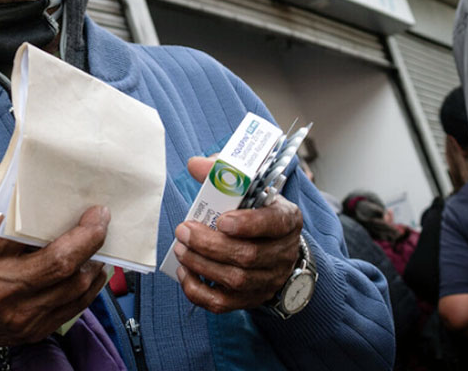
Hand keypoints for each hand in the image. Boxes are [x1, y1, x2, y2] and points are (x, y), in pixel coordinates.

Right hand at [0, 166, 110, 366]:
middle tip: (101, 217)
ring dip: (94, 260)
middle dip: (89, 236)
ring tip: (99, 240)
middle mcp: (1, 287)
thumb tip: (11, 167)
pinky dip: (91, 285)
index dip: (54, 214)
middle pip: (59, 262)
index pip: (21, 231)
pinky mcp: (33, 329)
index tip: (75, 200)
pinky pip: (75, 306)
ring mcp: (20, 313)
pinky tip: (94, 267)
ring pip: (74, 285)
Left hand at [172, 156, 301, 313]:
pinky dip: (198, 290)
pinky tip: (185, 273)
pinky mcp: (250, 298)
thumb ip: (223, 173)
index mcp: (286, 219)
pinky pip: (224, 303)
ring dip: (201, 265)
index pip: (274, 223)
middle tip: (184, 231)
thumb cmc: (256, 212)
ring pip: (236, 280)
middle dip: (210, 244)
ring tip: (181, 248)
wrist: (274, 246)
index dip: (248, 224)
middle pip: (249, 256)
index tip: (221, 220)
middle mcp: (282, 252)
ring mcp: (268, 279)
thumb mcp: (249, 188)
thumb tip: (195, 165)